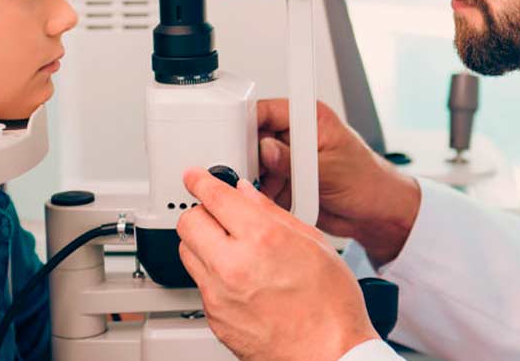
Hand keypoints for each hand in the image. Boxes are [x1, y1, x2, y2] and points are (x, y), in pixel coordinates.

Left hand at [177, 168, 377, 360]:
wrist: (330, 356)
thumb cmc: (332, 307)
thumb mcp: (314, 244)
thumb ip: (273, 213)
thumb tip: (247, 195)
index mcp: (262, 238)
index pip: (214, 196)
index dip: (201, 180)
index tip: (196, 176)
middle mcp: (234, 265)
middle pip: (190, 222)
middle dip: (201, 212)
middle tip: (218, 214)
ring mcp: (219, 294)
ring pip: (187, 252)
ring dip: (202, 242)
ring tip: (229, 247)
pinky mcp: (215, 317)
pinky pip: (200, 284)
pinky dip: (212, 273)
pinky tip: (239, 278)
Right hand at [257, 99, 419, 265]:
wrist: (377, 214)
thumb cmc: (368, 182)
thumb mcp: (331, 170)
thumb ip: (295, 160)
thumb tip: (266, 149)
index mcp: (310, 119)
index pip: (267, 110)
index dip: (247, 120)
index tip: (233, 136)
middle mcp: (296, 136)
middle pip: (254, 137)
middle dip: (247, 155)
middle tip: (243, 171)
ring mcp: (289, 160)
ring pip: (254, 164)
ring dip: (253, 178)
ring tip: (256, 189)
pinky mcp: (286, 182)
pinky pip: (261, 186)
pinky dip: (260, 195)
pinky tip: (264, 201)